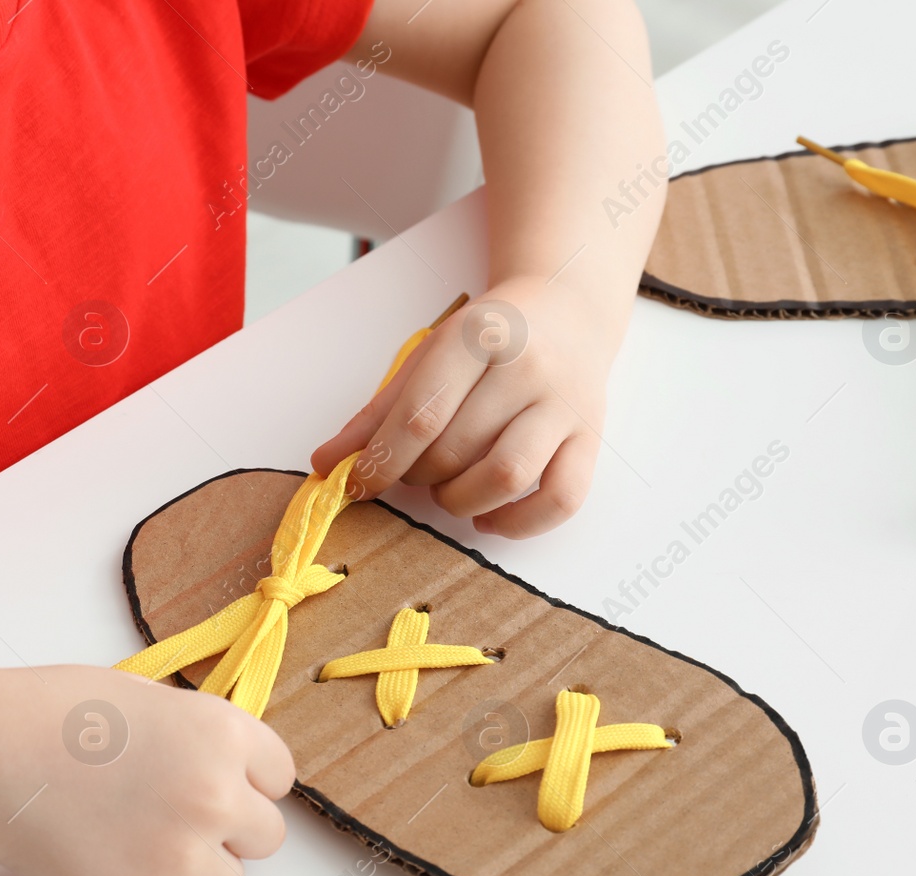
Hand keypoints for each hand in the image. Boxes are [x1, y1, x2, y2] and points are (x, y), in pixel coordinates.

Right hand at [0, 665, 294, 875]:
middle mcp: (217, 796)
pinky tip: (96, 853)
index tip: (223, 783)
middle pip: (268, 836)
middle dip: (231, 829)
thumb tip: (219, 762)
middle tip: (180, 818)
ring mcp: (181, 855)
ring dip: (193, 867)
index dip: (249, 779)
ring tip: (134, 836)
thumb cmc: (51, 714)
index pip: (280, 775)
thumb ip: (196, 734)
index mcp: (223, 736)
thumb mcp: (146, 697)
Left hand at [312, 275, 612, 538]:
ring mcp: (564, 403)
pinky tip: (489, 519)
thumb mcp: (429, 357)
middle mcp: (526, 367)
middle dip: (419, 477)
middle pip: (455, 449)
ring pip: (506, 477)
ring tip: (448, 492)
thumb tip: (324, 464)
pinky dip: (518, 523)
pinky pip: (561, 499)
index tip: (357, 485)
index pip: (419, 415)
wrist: (568, 311)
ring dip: (461, 501)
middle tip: (415, 473)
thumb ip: (377, 412)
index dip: (381, 461)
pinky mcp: (591, 437)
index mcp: (477, 337)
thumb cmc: (488, 340)